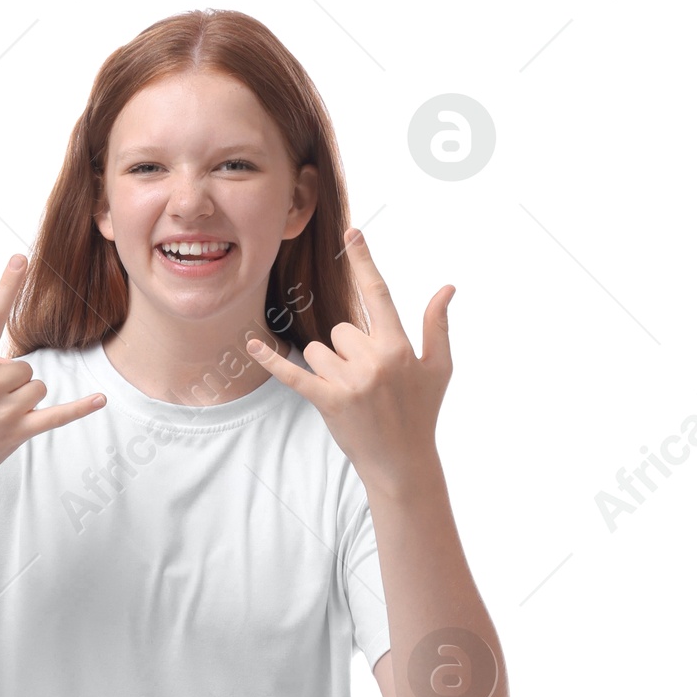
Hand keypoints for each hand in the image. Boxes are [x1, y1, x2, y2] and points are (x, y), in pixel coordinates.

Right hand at [0, 255, 104, 501]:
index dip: (6, 287)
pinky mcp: (18, 433)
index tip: (20, 259)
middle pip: (23, 365)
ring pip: (36, 387)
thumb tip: (7, 361)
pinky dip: (80, 409)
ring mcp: (4, 411)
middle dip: (9, 380)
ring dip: (22, 399)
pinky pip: (57, 416)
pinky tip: (100, 400)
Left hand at [247, 231, 453, 486]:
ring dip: (328, 367)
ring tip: (352, 394)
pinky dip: (271, 361)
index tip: (352, 232)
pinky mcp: (328, 402)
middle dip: (349, 350)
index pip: (378, 294)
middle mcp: (374, 360)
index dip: (364, 261)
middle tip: (368, 382)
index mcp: (399, 347)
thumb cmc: (421, 413)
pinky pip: (293, 374)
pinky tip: (250, 346)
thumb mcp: (438, 369)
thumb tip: (446, 287)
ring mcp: (350, 382)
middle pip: (341, 329)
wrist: (402, 464)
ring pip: (319, 350)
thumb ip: (437, 325)